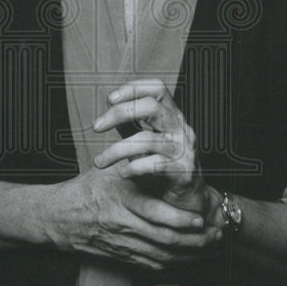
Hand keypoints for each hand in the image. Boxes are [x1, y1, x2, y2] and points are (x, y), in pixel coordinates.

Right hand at [43, 161, 221, 271]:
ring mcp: (122, 244)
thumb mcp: (110, 170)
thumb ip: (136, 164)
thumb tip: (163, 152)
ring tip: (208, 250)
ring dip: (188, 255)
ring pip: (161, 256)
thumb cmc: (85, 189)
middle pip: (165, 240)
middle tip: (215, 237)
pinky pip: (150, 265)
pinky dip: (171, 263)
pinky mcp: (120, 256)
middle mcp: (123, 226)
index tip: (200, 218)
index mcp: (122, 201)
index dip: (181, 219)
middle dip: (194, 241)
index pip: (156, 214)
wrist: (57, 217)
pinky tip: (186, 259)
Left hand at [92, 78, 202, 211]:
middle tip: (96, 127)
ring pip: (147, 140)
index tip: (109, 99)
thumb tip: (110, 107)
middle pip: (152, 107)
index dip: (133, 88)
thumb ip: (131, 124)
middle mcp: (181, 128)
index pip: (158, 88)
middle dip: (120, 113)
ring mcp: (184, 149)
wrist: (189, 197)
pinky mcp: (184, 172)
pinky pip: (155, 165)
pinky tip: (123, 173)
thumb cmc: (165, 166)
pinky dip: (134, 168)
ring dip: (116, 150)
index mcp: (173, 116)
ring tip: (99, 162)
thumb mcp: (147, 140)